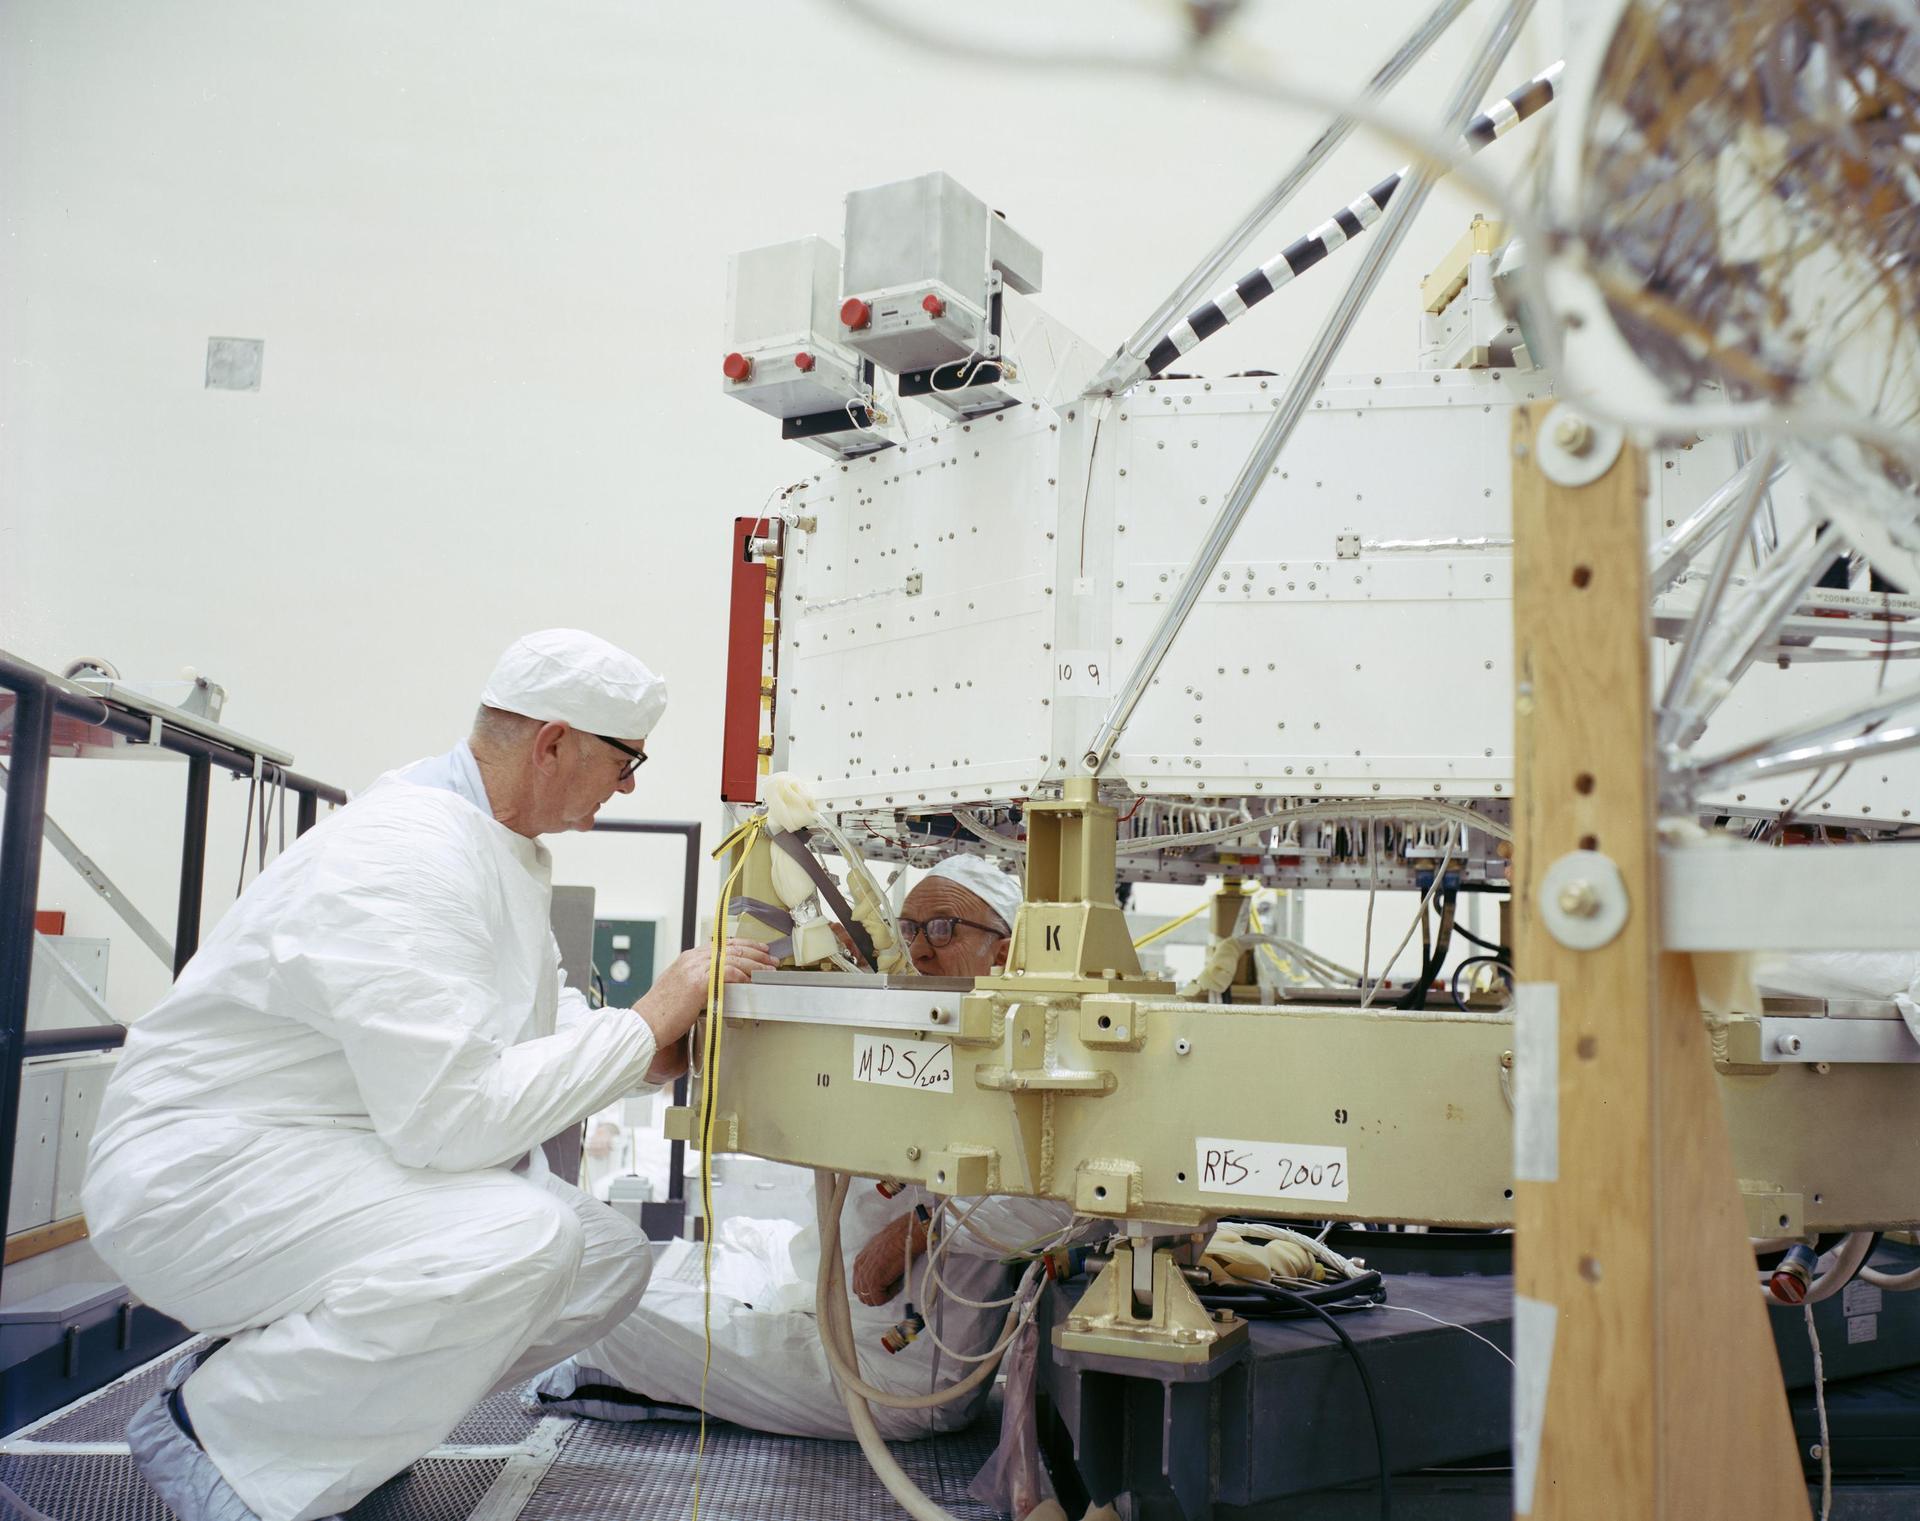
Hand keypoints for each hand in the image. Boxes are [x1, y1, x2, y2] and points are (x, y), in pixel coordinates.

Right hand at [633, 940, 775, 1061]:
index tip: (759, 950)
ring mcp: (694, 969)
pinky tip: (751, 981)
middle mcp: (692, 959)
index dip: (744, 946)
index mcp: (687, 958)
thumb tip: (719, 985)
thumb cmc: (661, 1013)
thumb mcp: (679, 988)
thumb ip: (698, 981)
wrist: (645, 1024)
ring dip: (754, 965)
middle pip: (731, 948)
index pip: (722, 945)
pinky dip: (742, 976)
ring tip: (768, 971)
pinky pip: (727, 974)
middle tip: (771, 959)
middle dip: (755, 953)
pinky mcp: (698, 983)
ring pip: (733, 959)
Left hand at [851, 1209, 929, 1305]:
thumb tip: (880, 1275)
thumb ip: (873, 1263)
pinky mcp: (873, 1282)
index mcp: (859, 1262)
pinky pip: (879, 1300)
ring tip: (894, 1284)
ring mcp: (865, 1277)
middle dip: (876, 1295)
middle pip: (862, 1295)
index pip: (859, 1286)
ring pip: (870, 1300)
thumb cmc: (897, 1240)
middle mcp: (859, 1270)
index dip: (872, 1289)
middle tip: (890, 1288)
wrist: (905, 1236)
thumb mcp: (878, 1250)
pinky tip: (897, 1285)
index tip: (885, 1285)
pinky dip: (889, 1296)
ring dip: (882, 1296)